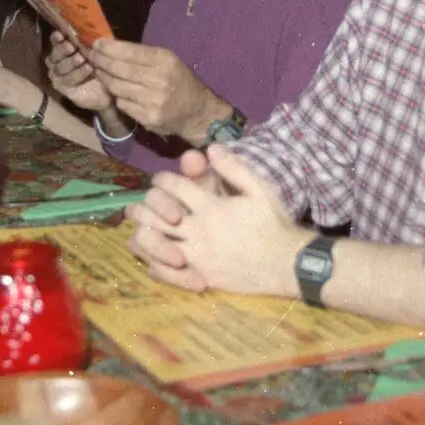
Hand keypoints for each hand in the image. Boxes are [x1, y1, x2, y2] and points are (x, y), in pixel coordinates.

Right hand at [46, 31, 112, 111]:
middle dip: (63, 50)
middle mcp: (57, 61)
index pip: (55, 41)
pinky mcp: (62, 87)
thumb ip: (90, 41)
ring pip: (60, 67)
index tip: (61, 34)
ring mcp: (57, 75)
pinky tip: (88, 69)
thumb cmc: (101, 66)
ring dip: (71, 62)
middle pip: (54, 54)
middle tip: (72, 47)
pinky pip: (67, 80)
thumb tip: (88, 32)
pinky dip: (78, 74)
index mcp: (62, 48)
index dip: (56, 37)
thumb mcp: (98, 51)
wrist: (107, 88)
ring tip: (82, 58)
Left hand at [89, 39, 227, 144]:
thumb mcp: (169, 62)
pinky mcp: (147, 118)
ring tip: (99, 71)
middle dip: (101, 62)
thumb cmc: (180, 82)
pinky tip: (116, 91)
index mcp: (165, 61)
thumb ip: (144, 56)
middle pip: (120, 69)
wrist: (197, 113)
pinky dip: (117, 96)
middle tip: (91, 56)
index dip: (110, 48)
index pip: (131, 52)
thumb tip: (112, 48)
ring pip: (117, 87)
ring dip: (105, 79)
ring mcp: (153, 101)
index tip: (96, 44)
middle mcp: (159, 80)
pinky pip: (122, 104)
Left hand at [127, 145, 300, 296]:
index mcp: (211, 207)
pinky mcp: (201, 277)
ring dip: (143, 234)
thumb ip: (234, 168)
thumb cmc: (274, 223)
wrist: (288, 263)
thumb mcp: (260, 189)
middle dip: (143, 207)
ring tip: (140, 230)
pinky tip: (151, 260)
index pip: (174, 186)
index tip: (162, 180)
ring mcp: (197, 256)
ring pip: (156, 244)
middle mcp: (198, 231)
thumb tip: (211, 147)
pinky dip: (154, 265)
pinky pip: (167, 273)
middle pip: (156, 215)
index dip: (163, 179)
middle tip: (136, 205)